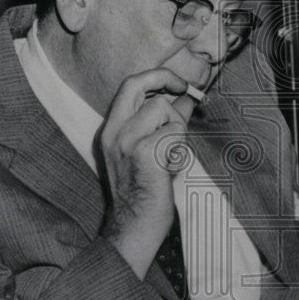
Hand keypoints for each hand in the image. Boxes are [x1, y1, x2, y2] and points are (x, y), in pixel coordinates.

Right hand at [99, 68, 188, 276]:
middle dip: (166, 79)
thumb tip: (187, 97)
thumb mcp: (152, 148)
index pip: (129, 86)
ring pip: (164, 110)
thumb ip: (167, 121)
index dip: (156, 76)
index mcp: (112, 129)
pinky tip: (170, 167)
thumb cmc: (148, 188)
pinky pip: (174, 133)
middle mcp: (114, 131)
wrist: (136, 223)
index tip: (177, 82)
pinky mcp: (143, 153)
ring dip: (177, 130)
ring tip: (171, 154)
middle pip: (138, 84)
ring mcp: (126, 141)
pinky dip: (180, 148)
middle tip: (184, 88)